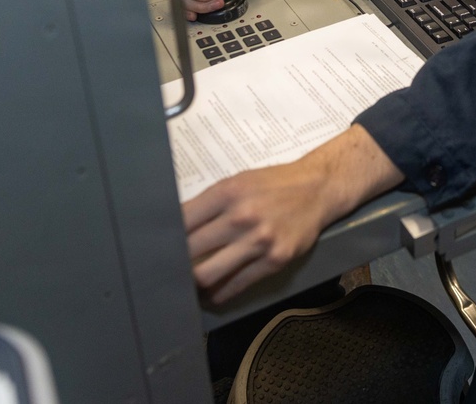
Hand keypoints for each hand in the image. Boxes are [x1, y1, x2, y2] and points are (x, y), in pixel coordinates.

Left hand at [182, 125, 403, 303]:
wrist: (318, 189)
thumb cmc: (274, 184)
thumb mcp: (239, 181)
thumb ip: (210, 203)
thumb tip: (175, 230)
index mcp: (227, 192)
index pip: (181, 222)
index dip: (165, 240)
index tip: (157, 251)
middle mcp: (241, 216)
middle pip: (190, 252)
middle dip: (176, 264)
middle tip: (168, 272)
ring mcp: (259, 240)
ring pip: (208, 274)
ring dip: (195, 284)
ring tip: (189, 286)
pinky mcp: (275, 259)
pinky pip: (237, 284)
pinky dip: (220, 293)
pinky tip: (213, 293)